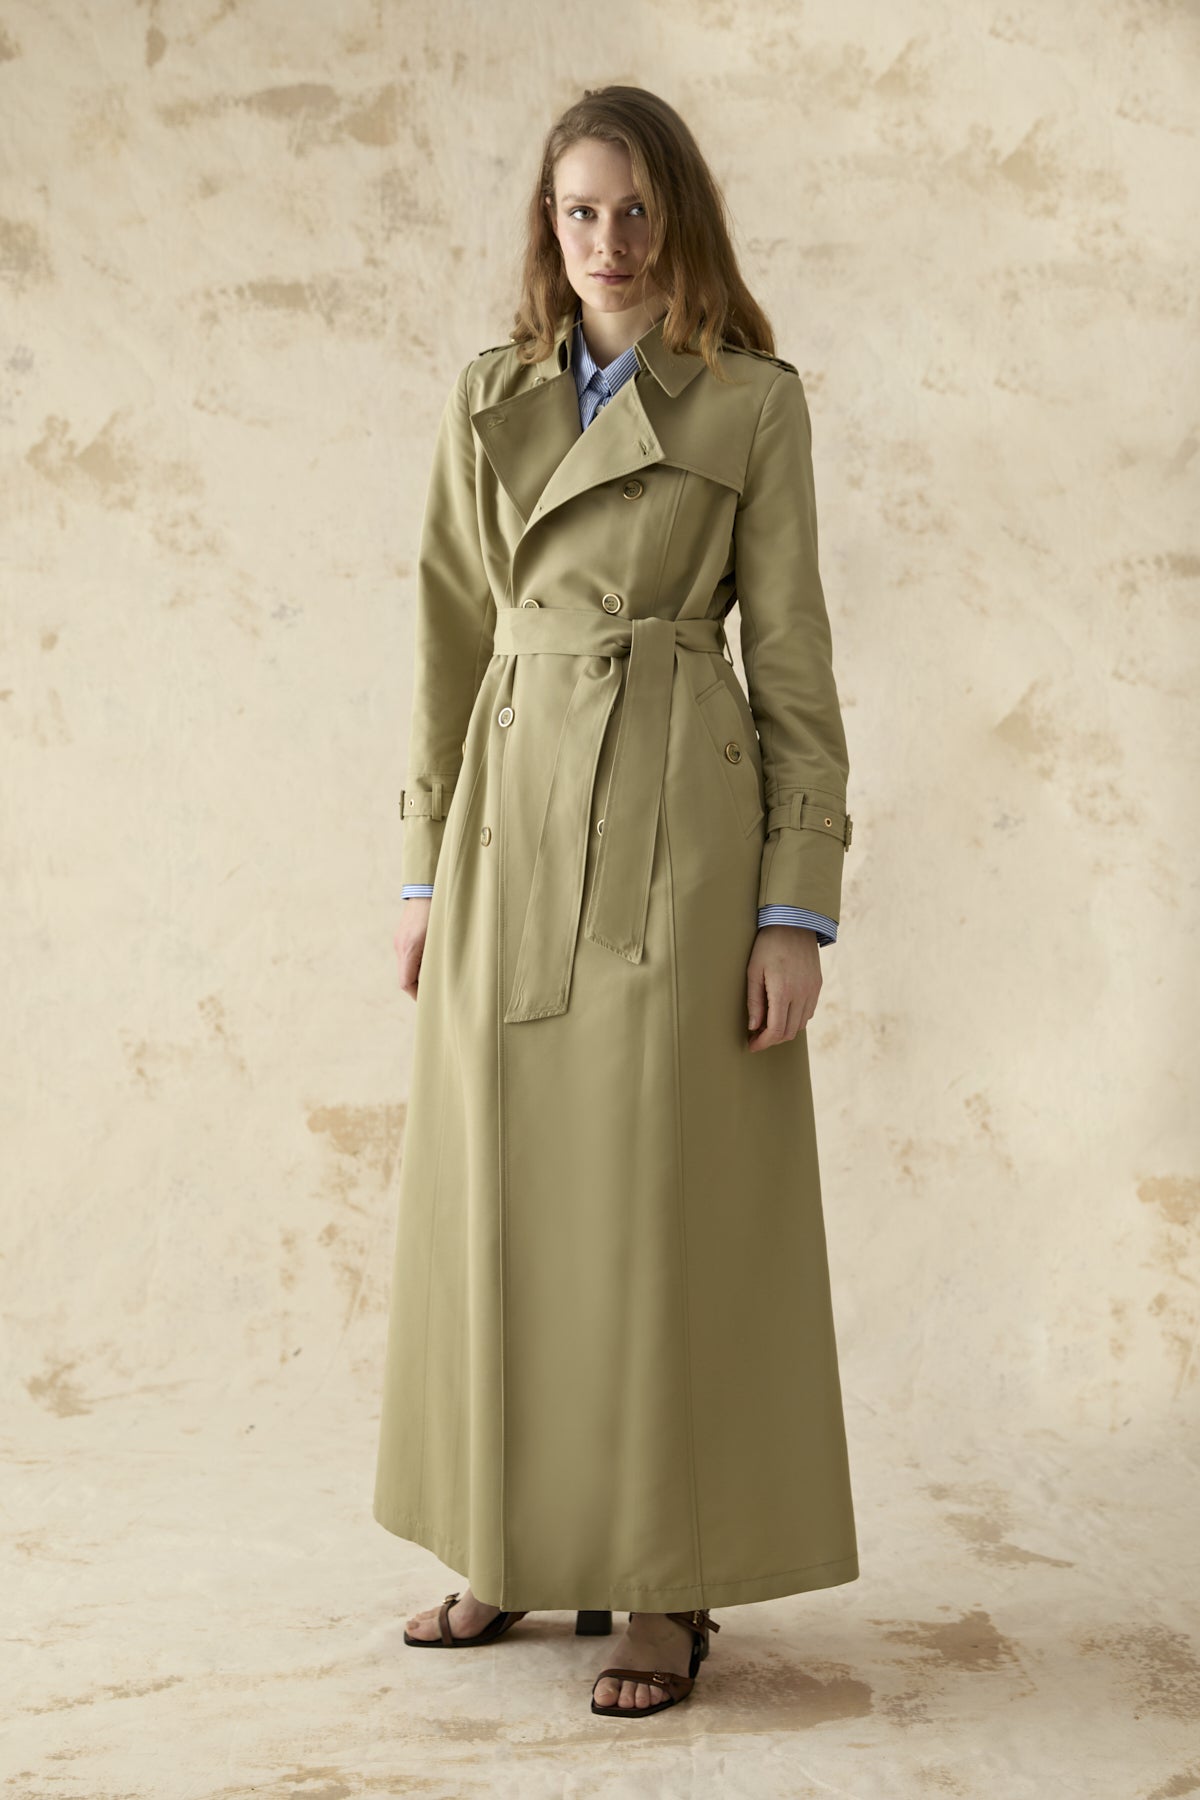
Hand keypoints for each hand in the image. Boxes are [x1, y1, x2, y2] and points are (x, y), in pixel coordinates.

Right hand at [394, 897, 432, 999]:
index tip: (431, 1000)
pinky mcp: (402, 935)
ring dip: (420, 973)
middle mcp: (400, 946)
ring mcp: (399, 940)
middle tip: (437, 991)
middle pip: (406, 976)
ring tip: (438, 975)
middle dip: (420, 986)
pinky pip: (408, 955)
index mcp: (409, 950)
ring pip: (407, 966)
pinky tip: (433, 958)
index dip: (417, 995)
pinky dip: (418, 962)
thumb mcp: (442, 939)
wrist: (426, 888)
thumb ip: (438, 959)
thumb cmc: (439, 912)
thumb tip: (441, 979)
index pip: (406, 983)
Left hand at [746, 925, 821, 1049]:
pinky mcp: (818, 986)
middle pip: (789, 1032)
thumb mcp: (753, 971)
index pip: (776, 1030)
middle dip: (771, 1039)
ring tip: (767, 1024)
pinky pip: (808, 1013)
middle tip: (756, 1036)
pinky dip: (795, 1019)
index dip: (763, 1043)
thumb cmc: (768, 946)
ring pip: (800, 1025)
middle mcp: (802, 994)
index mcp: (783, 991)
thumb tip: (754, 1027)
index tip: (752, 1046)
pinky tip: (782, 1012)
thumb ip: (754, 1001)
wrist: (794, 924)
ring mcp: (812, 991)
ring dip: (784, 1030)